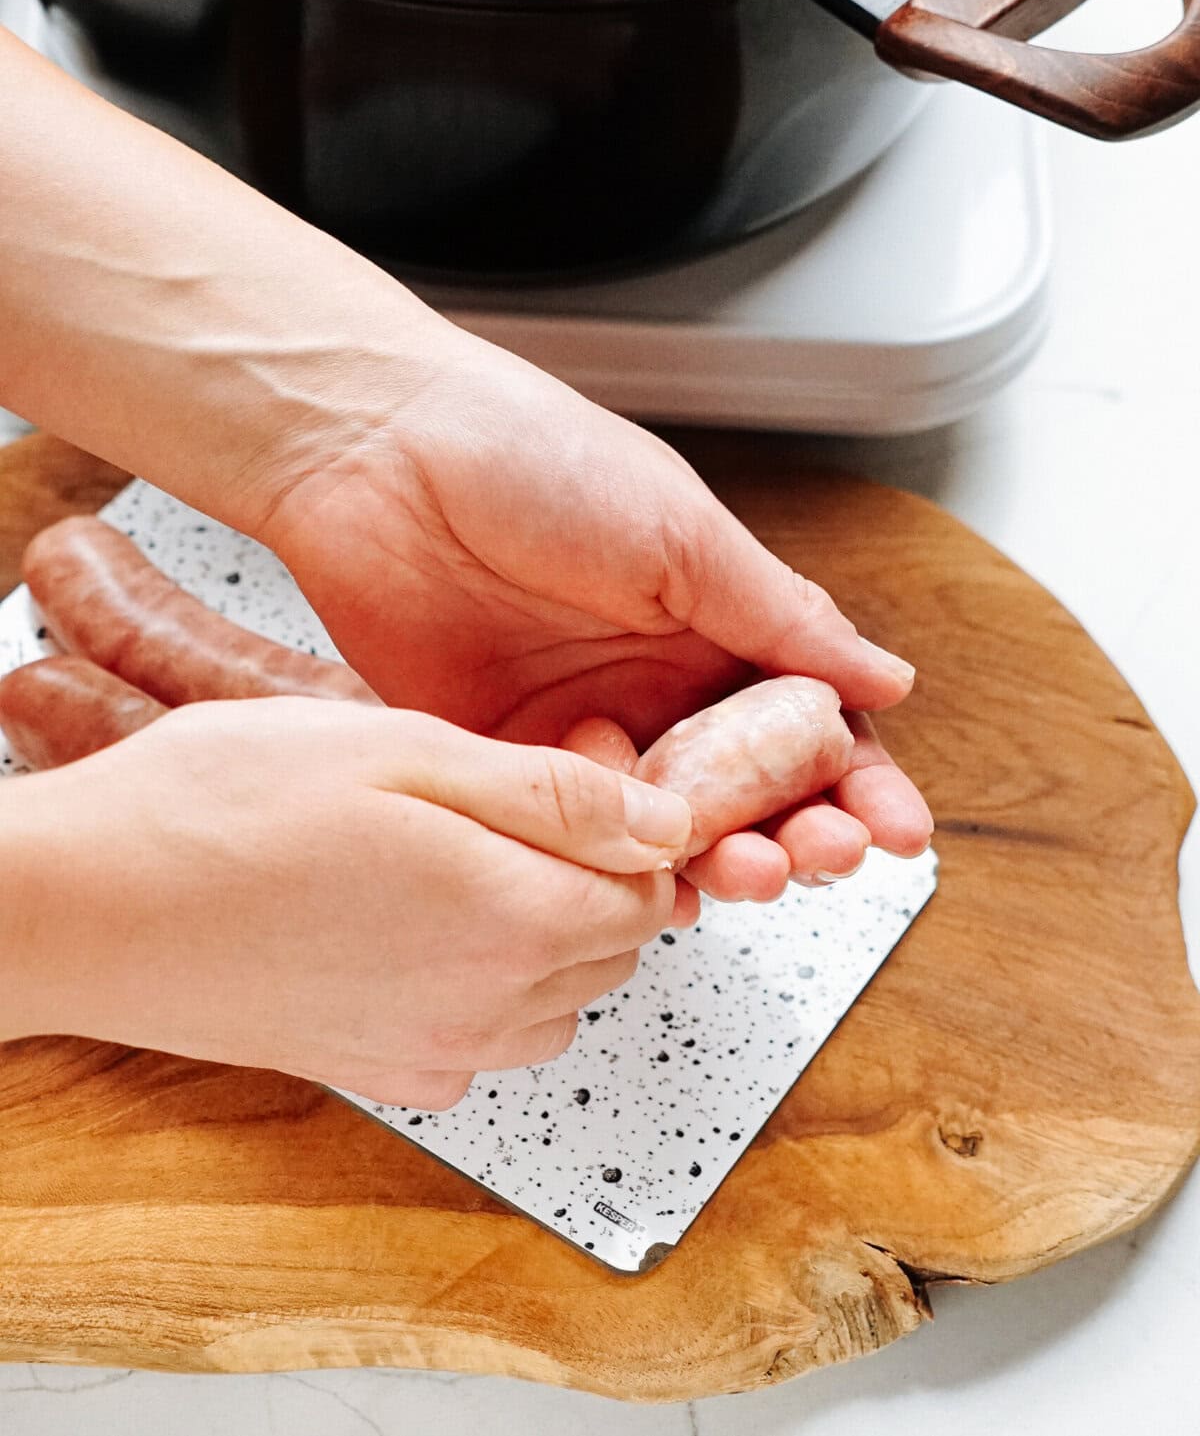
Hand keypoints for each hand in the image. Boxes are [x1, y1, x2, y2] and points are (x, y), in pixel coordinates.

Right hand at [0, 697, 692, 1108]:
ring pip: (554, 995)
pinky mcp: (374, 1070)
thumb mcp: (406, 749)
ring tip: (454, 847)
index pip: (650, 891)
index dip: (630, 820)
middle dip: (589, 870)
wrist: (80, 906)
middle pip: (610, 946)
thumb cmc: (219, 810)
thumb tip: (665, 824)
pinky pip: (481, 1035)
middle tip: (504, 795)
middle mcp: (486, 1009)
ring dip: (540, 924)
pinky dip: (481, 979)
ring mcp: (430, 1052)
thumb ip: (552, 794)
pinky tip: (412, 914)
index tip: (577, 768)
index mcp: (511, 919)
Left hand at [257, 333, 933, 902]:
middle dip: (805, 834)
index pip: (811, 722)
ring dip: (722, 861)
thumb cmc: (529, 453)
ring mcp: (583, 725)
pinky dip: (618, 871)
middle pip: (754, 792)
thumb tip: (887, 679)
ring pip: (672, 829)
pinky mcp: (506, 758)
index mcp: (711, 620)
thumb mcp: (681, 531)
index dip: (861, 781)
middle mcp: (655, 682)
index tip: (897, 830)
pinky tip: (648, 884)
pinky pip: (576, 838)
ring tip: (748, 870)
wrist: (376, 451)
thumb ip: (781, 617)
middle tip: (821, 855)